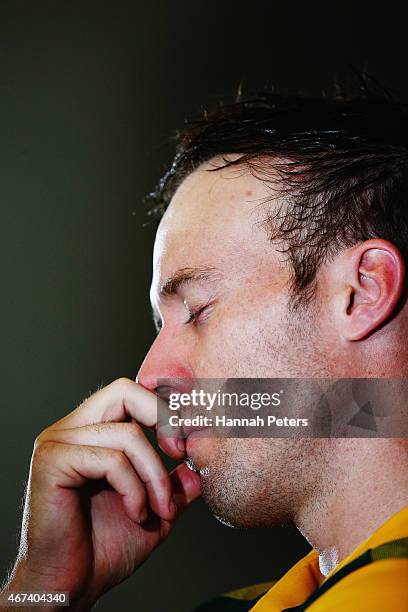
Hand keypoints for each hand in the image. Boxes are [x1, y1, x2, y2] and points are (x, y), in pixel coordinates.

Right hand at [3, 378, 200, 609]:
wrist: (69, 587)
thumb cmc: (104, 548)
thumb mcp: (154, 509)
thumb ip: (175, 483)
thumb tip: (202, 465)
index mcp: (91, 432)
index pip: (130, 394)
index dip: (165, 409)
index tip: (188, 442)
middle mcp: (71, 429)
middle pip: (124, 391)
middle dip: (162, 419)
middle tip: (180, 452)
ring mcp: (58, 443)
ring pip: (127, 433)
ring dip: (154, 475)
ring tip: (157, 509)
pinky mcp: (52, 462)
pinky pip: (111, 460)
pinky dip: (134, 489)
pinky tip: (135, 513)